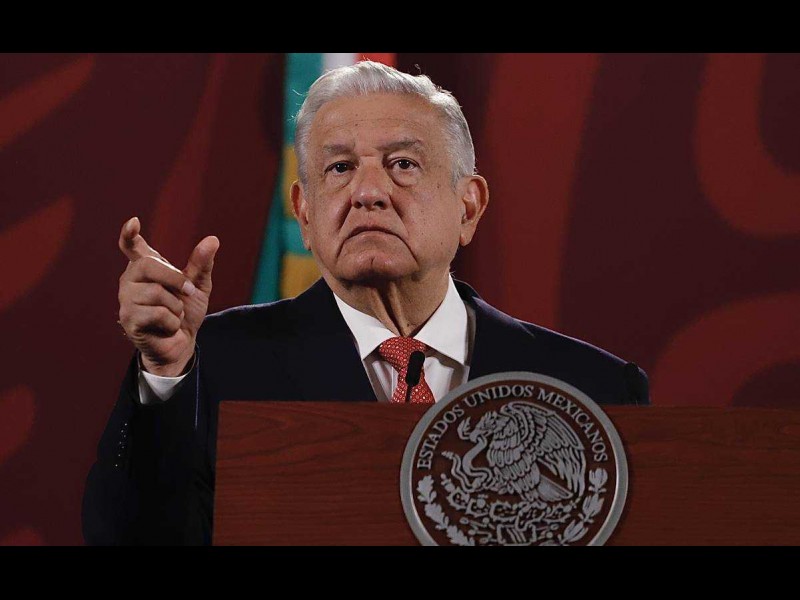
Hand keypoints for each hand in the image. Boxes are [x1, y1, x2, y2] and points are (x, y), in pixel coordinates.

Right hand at [117, 217, 219, 376]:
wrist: (182, 343)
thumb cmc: (185, 312)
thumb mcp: (198, 286)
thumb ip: (201, 264)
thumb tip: (213, 240)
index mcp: (145, 268)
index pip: (131, 247)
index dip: (129, 234)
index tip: (134, 222)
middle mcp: (130, 281)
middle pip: (148, 266)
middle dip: (175, 279)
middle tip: (186, 292)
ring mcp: (126, 300)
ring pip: (156, 293)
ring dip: (176, 307)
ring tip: (174, 315)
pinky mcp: (129, 320)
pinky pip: (158, 314)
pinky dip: (172, 322)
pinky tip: (167, 327)